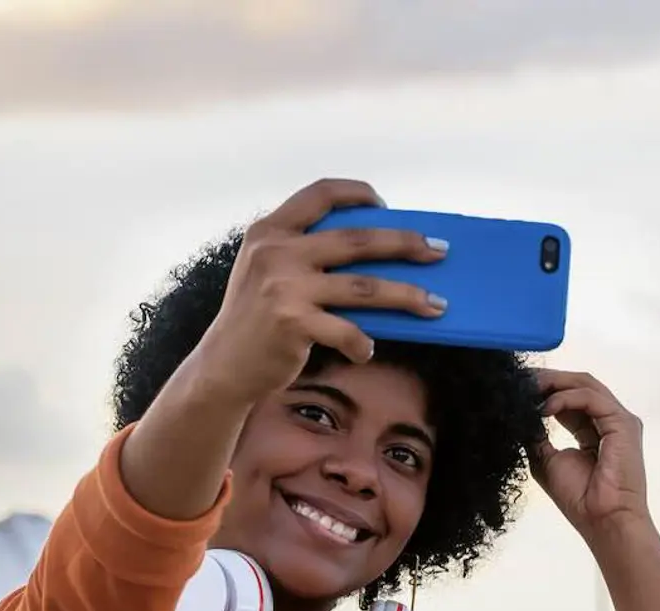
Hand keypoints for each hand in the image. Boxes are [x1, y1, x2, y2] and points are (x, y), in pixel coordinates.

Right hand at [183, 178, 448, 405]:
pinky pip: (347, 331)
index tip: (384, 206)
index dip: (357, 194)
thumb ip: (303, 253)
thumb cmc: (253, 320)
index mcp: (269, 231)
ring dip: (407, 296)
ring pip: (365, 287)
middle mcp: (276, 252)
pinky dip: (362, 344)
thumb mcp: (266, 272)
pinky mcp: (292, 323)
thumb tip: (376, 248)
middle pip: (359, 239)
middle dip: (406, 243)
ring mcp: (284, 287)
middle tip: (438, 251)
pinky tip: (367, 351)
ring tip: (435, 305)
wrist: (221, 368)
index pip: (321, 194)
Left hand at [528, 370, 650, 539]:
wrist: (601, 518)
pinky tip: (544, 408)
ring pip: (586, 385)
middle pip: (578, 385)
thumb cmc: (578, 497)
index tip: (516, 387)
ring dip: (554, 382)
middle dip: (547, 379)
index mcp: (592, 429)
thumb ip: (536, 436)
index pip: (568, 398)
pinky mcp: (623, 423)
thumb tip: (519, 417)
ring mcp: (618, 420)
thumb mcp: (545, 461)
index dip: (542, 390)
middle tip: (520, 379)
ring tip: (527, 387)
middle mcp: (608, 421)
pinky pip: (591, 398)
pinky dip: (565, 398)